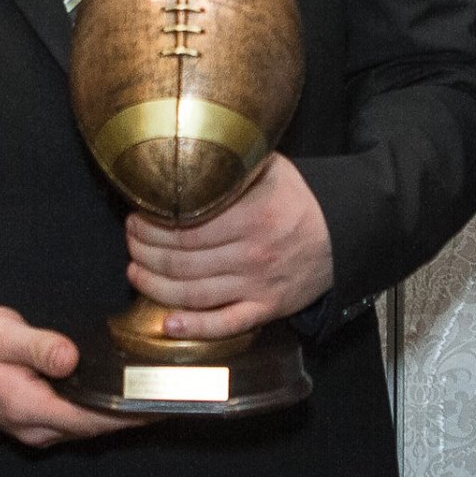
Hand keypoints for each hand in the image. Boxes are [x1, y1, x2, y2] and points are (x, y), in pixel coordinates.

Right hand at [0, 305, 148, 446]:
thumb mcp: (4, 335)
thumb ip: (39, 347)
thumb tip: (69, 358)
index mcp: (27, 407)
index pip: (86, 418)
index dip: (123, 414)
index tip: (154, 403)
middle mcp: (33, 426)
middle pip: (92, 428)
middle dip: (129, 417)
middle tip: (165, 396)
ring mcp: (35, 429)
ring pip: (86, 428)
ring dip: (117, 417)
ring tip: (151, 396)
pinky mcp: (38, 422)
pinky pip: (76, 423)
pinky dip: (100, 414)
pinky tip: (120, 398)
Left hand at [125, 154, 333, 340]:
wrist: (344, 233)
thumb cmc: (299, 198)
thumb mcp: (270, 168)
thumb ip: (231, 163)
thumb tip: (187, 148)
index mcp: (251, 215)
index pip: (185, 226)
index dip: (152, 225)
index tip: (136, 216)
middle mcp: (252, 253)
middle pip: (182, 260)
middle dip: (146, 251)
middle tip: (131, 241)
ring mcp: (258, 285)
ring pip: (194, 293)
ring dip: (155, 285)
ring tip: (135, 271)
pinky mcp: (267, 308)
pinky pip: (225, 324)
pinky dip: (194, 327)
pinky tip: (168, 323)